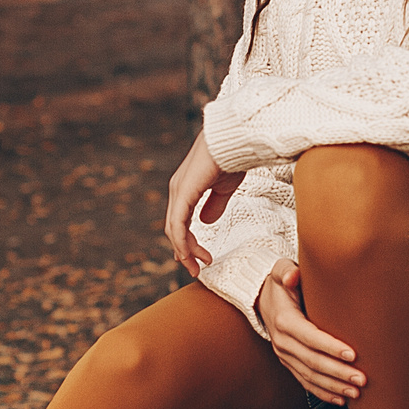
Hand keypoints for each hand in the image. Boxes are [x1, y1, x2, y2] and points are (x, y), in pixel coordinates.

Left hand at [164, 128, 243, 275]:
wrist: (234, 140)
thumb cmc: (231, 159)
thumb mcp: (223, 189)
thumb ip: (214, 205)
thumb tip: (206, 223)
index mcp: (185, 189)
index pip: (180, 222)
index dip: (187, 242)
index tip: (198, 259)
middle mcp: (177, 191)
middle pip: (175, 229)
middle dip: (185, 251)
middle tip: (197, 268)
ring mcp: (178, 192)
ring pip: (175, 230)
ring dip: (185, 251)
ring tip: (198, 266)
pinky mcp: (184, 193)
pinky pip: (178, 224)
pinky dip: (182, 242)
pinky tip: (189, 254)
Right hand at [257, 259, 364, 404]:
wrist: (262, 299)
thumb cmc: (281, 283)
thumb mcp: (280, 270)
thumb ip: (286, 271)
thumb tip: (293, 276)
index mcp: (284, 320)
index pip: (310, 337)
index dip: (330, 347)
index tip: (353, 354)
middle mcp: (282, 342)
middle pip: (312, 362)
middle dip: (338, 372)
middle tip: (362, 379)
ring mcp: (285, 356)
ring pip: (310, 376)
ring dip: (334, 386)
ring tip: (357, 392)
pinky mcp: (289, 363)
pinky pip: (305, 382)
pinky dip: (322, 392)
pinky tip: (341, 399)